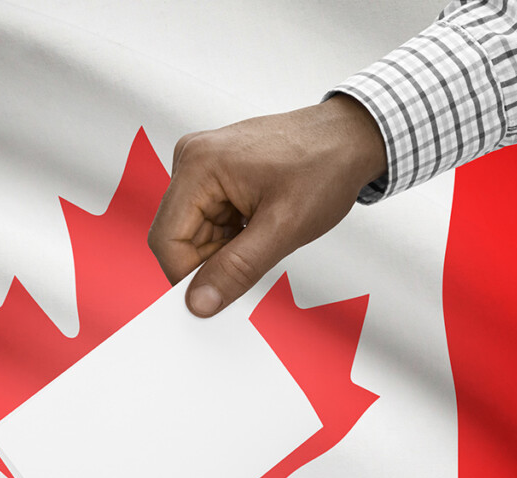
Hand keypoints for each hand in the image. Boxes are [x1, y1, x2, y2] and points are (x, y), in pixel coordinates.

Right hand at [148, 95, 387, 316]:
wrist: (350, 138)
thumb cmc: (325, 166)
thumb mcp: (283, 228)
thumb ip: (237, 268)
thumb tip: (199, 301)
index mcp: (198, 165)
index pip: (166, 240)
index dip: (186, 276)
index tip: (212, 298)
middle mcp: (191, 160)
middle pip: (178, 238)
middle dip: (211, 261)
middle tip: (254, 259)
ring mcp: (201, 166)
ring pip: (193, 234)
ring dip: (223, 250)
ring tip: (264, 234)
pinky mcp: (213, 174)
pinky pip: (207, 221)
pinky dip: (230, 237)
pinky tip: (259, 226)